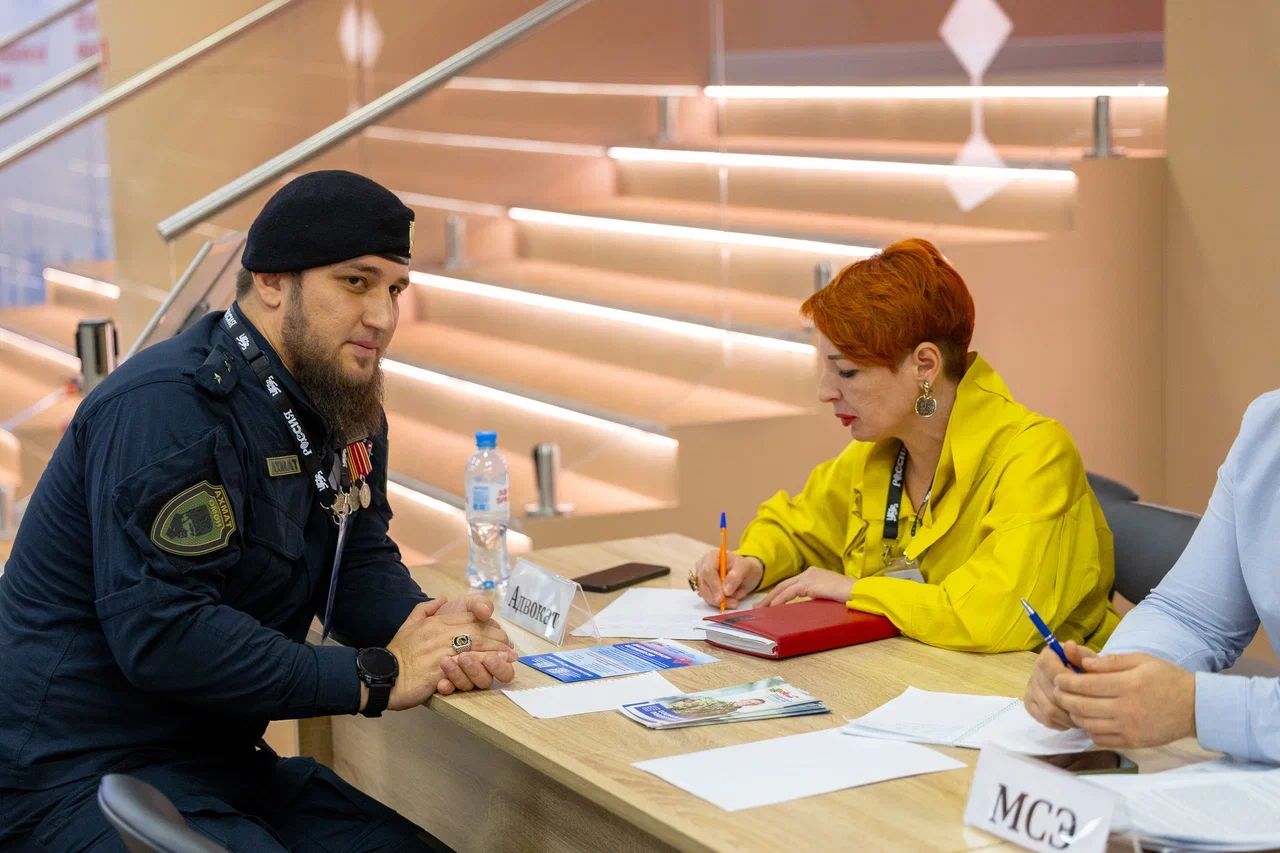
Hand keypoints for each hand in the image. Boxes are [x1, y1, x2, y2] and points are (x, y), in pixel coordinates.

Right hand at [384, 597, 515, 709]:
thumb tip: (443, 599)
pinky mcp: (441, 669)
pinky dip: (484, 663)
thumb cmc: (397, 653)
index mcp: (435, 622)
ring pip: (476, 644)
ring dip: (496, 650)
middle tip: (509, 646)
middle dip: (497, 638)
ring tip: (509, 656)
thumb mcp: (409, 624)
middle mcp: (440, 633)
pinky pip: (467, 663)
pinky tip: (495, 665)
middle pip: (477, 630)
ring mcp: (441, 650)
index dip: (487, 623)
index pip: (469, 616)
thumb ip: (426, 609)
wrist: (381, 676)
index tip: (499, 632)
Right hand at [693, 550, 762, 609]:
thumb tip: (726, 591)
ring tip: (734, 602)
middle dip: (716, 597)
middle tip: (733, 603)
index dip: (714, 585)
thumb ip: (735, 577)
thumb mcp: (745, 568)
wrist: (745, 573)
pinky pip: (708, 599)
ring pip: (704, 594)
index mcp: (712, 557)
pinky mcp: (704, 589)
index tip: (722, 597)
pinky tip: (729, 602)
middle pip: (703, 584)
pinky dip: (718, 604)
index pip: (708, 571)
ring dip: (718, 602)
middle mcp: (703, 566)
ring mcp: (701, 578)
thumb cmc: (744, 567)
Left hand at [759, 566, 854, 606]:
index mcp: (814, 574)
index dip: (779, 593)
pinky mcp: (808, 584)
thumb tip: (808, 608)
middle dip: (770, 596)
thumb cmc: (849, 596)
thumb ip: (817, 597)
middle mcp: (809, 572)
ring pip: (783, 588)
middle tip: (759, 606)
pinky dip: (779, 601)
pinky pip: (789, 593)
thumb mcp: (828, 595)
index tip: (770, 603)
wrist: (858, 591)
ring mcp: (808, 576)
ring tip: (761, 609)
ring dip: (770, 599)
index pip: (791, 584)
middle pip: (783, 585)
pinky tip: (773, 608)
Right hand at [1023, 641, 1092, 729]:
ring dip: (1068, 718)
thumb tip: (1070, 646)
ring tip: (1081, 717)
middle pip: (1051, 694)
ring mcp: (1030, 688)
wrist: (1079, 680)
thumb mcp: (1089, 660)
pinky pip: (1043, 718)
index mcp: (1047, 656)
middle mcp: (1035, 670)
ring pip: (1048, 709)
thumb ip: (1081, 655)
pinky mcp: (1029, 703)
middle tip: (1089, 711)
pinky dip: (1059, 723)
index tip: (1088, 691)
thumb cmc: (1087, 669)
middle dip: (1072, 705)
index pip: (1054, 672)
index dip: (1071, 684)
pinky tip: (1070, 721)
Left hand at [1052, 653, 1196, 747]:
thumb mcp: (1141, 660)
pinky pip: (1100, 739)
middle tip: (1058, 691)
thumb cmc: (1167, 678)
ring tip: (1072, 704)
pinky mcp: (1132, 742)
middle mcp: (1126, 709)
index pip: (1085, 684)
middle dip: (1063, 697)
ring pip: (1087, 724)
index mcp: (1128, 685)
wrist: (1196, 707)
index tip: (1058, 678)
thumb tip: (1083, 663)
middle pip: (1081, 706)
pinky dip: (1089, 729)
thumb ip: (1110, 661)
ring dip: (1074, 713)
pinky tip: (1090, 719)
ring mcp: (1129, 728)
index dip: (1066, 681)